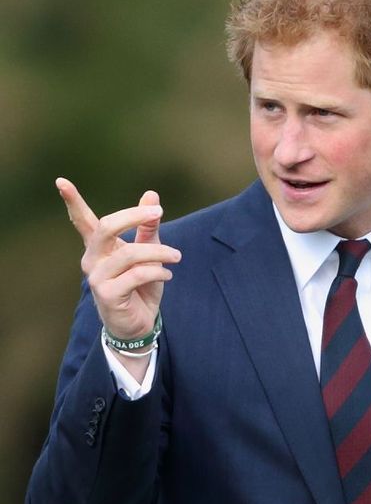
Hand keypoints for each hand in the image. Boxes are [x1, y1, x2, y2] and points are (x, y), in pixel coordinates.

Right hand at [57, 178, 181, 342]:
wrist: (139, 323)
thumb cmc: (141, 286)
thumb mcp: (149, 252)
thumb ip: (148, 227)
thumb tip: (152, 195)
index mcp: (99, 247)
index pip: (82, 221)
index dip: (72, 201)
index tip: (61, 180)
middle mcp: (92, 259)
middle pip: (106, 227)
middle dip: (133, 216)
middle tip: (159, 212)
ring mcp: (97, 277)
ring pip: (129, 253)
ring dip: (158, 251)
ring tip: (176, 256)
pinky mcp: (107, 294)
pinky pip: (136, 274)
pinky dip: (157, 271)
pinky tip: (167, 275)